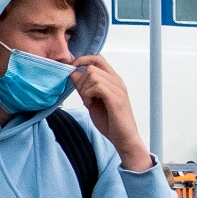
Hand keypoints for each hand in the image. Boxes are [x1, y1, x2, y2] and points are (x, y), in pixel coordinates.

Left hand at [68, 53, 149, 170]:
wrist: (124, 139)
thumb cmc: (110, 122)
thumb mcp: (92, 101)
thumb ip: (83, 87)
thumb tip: (72, 73)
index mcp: (113, 80)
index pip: (97, 58)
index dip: (82, 60)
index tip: (72, 70)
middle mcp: (117, 81)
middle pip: (91, 66)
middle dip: (80, 80)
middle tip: (83, 96)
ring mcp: (118, 89)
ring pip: (92, 75)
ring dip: (84, 89)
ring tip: (87, 102)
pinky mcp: (116, 99)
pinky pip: (97, 86)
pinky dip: (88, 95)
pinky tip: (90, 105)